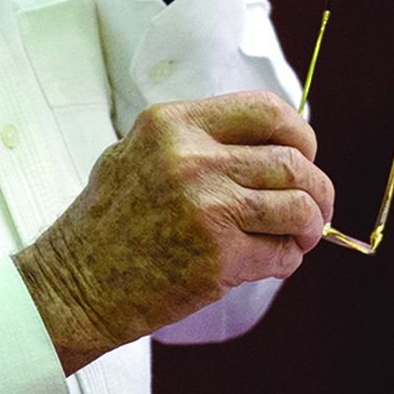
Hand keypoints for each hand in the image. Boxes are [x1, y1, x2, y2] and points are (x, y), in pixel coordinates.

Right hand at [14, 91, 333, 375]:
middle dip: (318, 187)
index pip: (266, 110)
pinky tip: (271, 261)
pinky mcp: (217, 258)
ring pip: (298, 206)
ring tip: (300, 237)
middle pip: (292, 161)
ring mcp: (207, 207)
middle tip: (315, 207)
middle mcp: (192, 158)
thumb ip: (198, 137)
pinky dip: (287, 259)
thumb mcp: (140, 150)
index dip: (299, 133)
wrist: (76, 283)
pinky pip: (282, 254)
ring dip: (309, 225)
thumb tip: (271, 141)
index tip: (304, 154)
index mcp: (175, 123)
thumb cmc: (110, 220)